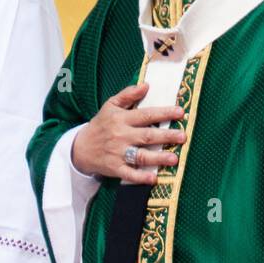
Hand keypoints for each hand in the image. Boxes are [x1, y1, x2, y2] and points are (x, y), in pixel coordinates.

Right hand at [70, 83, 184, 183]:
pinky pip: (129, 174)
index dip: (163, 113)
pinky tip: (153, 178)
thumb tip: (146, 85)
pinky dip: (140, 177)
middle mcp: (121, 135)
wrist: (81, 148)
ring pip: (140, 156)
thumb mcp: (110, 105)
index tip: (180, 112)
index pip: (146, 115)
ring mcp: (118, 153)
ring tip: (174, 159)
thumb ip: (128, 95)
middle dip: (166, 136)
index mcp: (121, 119)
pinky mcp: (115, 168)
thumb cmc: (101, 124)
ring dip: (158, 158)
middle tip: (183, 136)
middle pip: (147, 136)